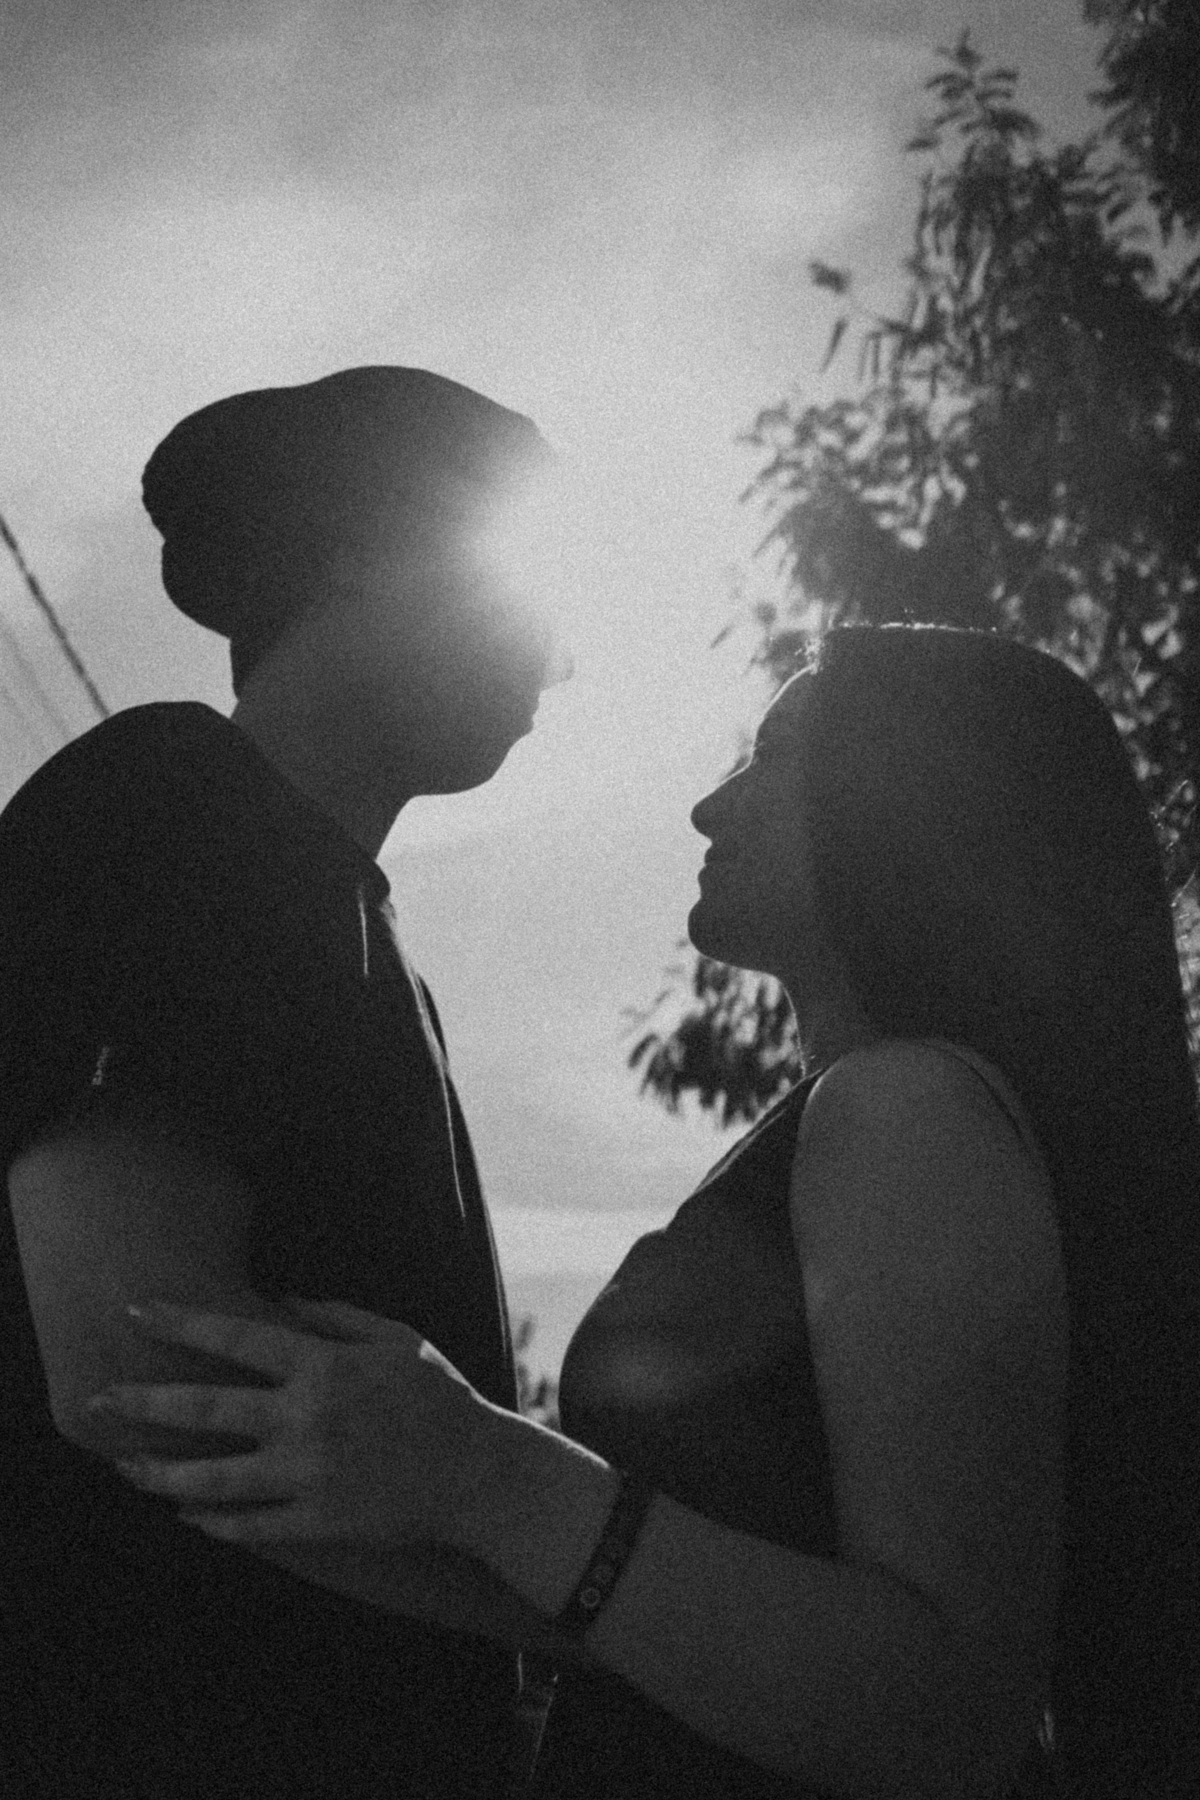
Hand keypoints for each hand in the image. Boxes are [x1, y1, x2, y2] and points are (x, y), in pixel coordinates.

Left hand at [90, 1299, 487, 1548]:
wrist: (477, 1474)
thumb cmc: (438, 1396)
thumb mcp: (395, 1336)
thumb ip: (335, 1315)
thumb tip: (280, 1298)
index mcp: (324, 1366)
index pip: (238, 1337)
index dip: (183, 1322)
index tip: (137, 1310)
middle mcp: (308, 1418)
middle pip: (207, 1408)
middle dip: (144, 1402)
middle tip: (97, 1400)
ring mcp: (310, 1474)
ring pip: (213, 1479)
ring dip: (160, 1473)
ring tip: (124, 1467)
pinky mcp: (318, 1522)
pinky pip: (249, 1526)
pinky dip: (210, 1522)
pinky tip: (183, 1513)